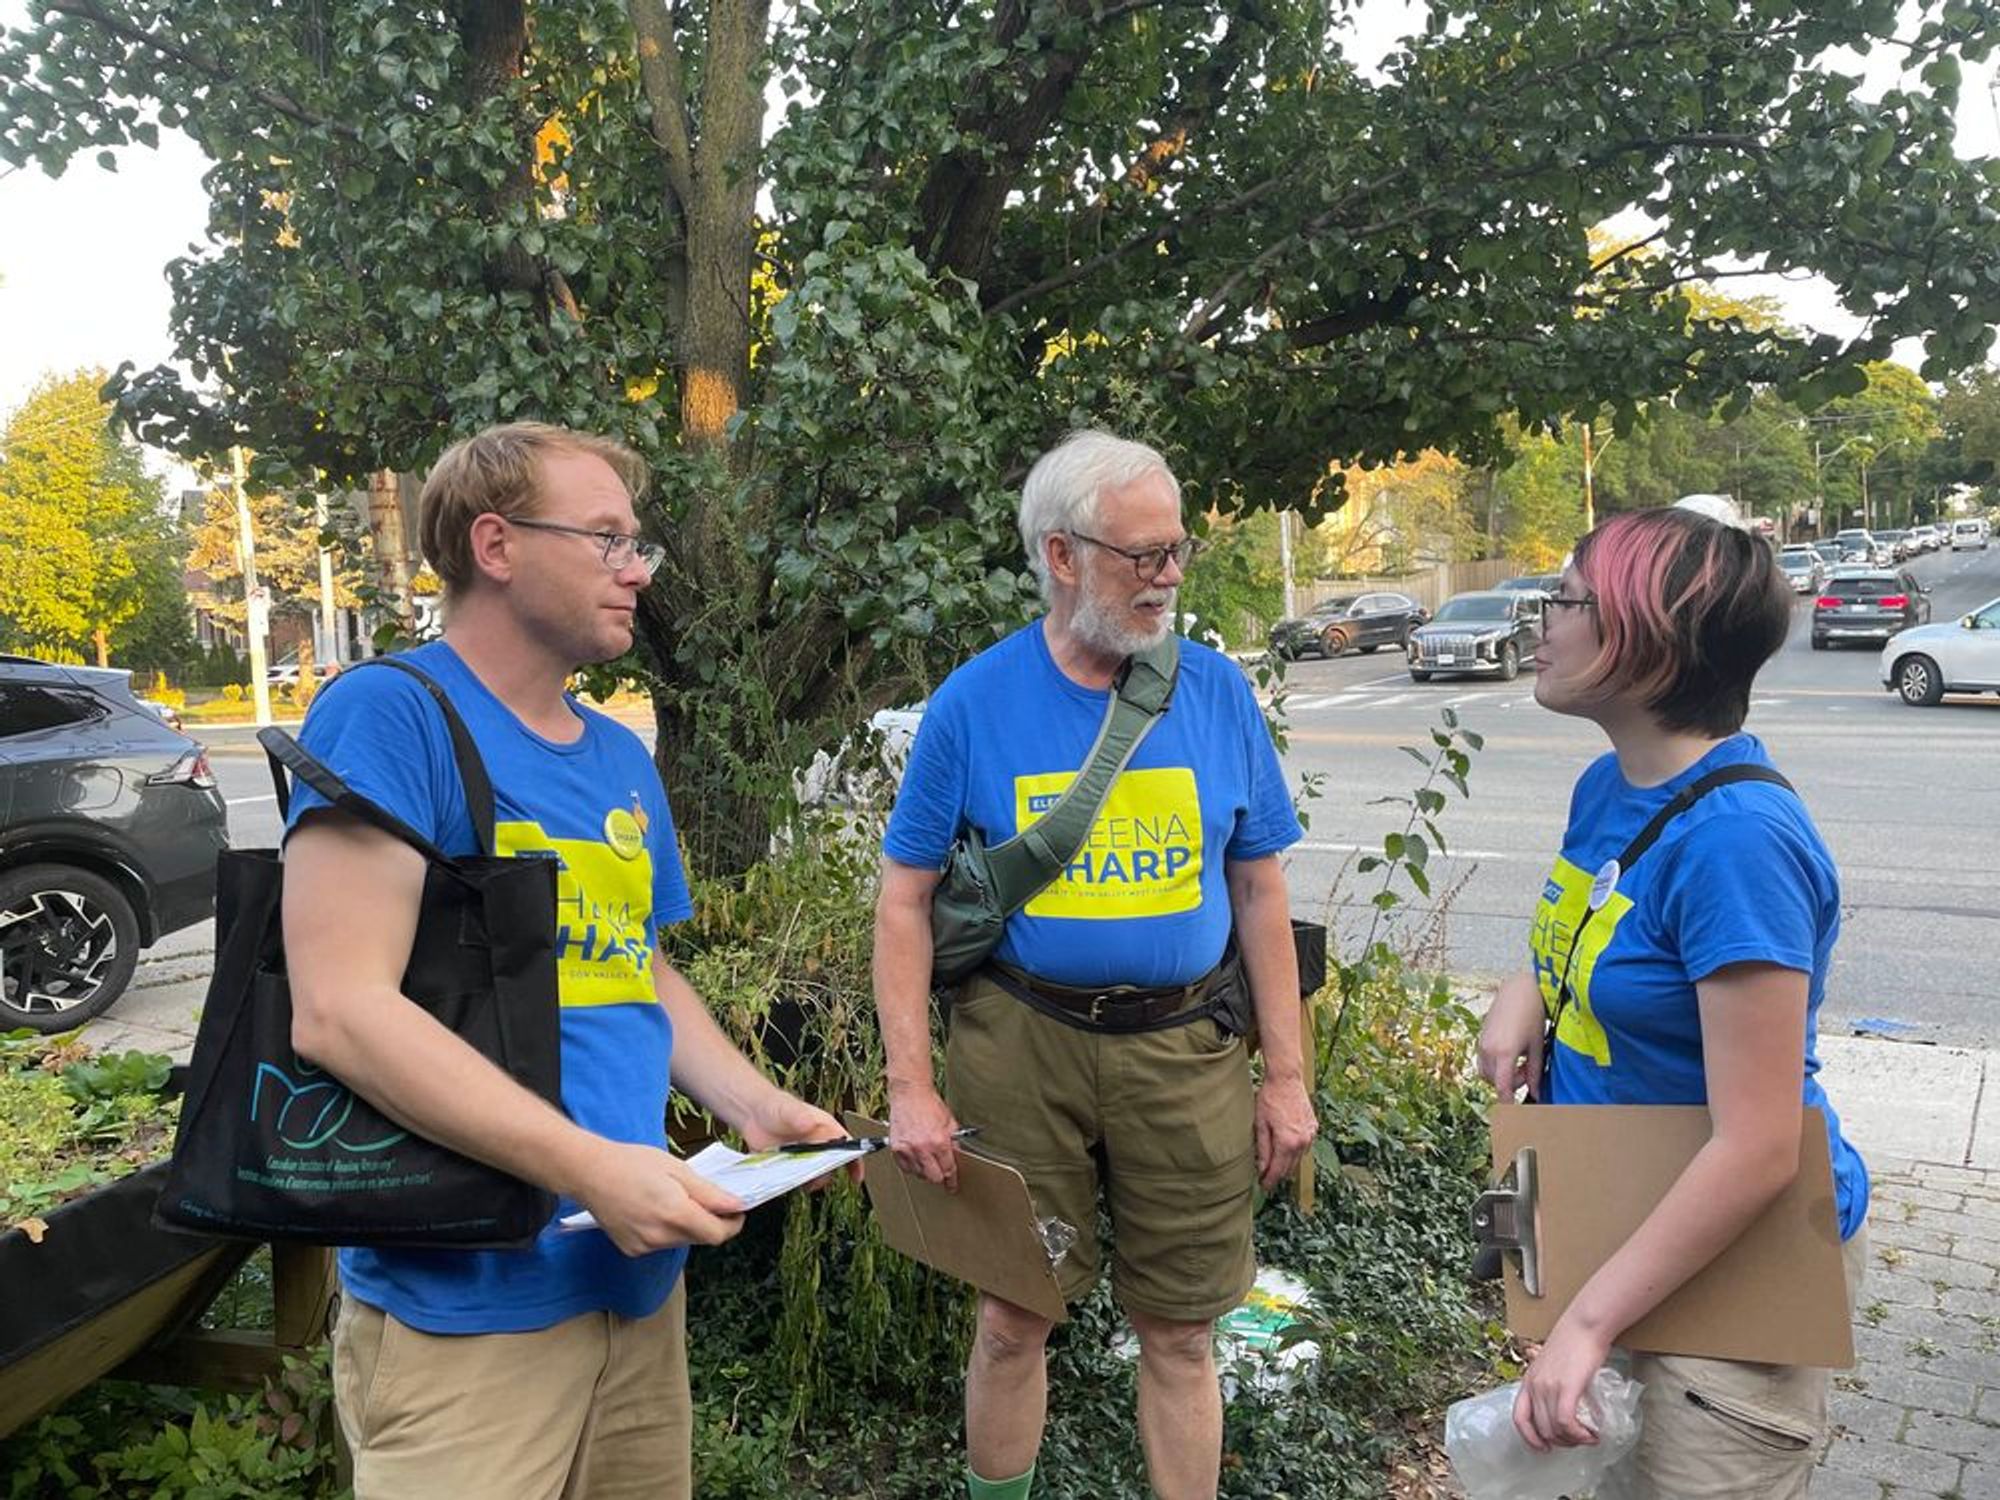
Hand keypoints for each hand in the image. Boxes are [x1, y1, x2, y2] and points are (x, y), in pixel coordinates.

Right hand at [573, 1139, 745, 1257]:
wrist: (590, 1172)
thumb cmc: (632, 1163)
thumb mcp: (677, 1169)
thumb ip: (709, 1193)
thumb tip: (736, 1205)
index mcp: (675, 1213)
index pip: (717, 1234)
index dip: (732, 1224)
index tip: (736, 1211)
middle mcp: (660, 1236)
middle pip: (700, 1237)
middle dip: (709, 1220)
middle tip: (704, 1197)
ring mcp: (644, 1246)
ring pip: (681, 1241)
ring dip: (686, 1225)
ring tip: (670, 1198)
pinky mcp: (632, 1250)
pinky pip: (661, 1244)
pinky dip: (666, 1230)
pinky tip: (652, 1210)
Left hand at [742, 1089, 858, 1185]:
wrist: (752, 1113)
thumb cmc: (775, 1105)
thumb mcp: (789, 1109)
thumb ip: (799, 1116)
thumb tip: (810, 1124)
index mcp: (825, 1128)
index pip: (847, 1145)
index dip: (854, 1161)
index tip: (856, 1176)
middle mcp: (817, 1143)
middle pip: (832, 1165)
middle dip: (826, 1174)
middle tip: (814, 1176)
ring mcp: (803, 1155)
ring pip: (815, 1174)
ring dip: (810, 1180)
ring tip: (799, 1179)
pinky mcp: (790, 1164)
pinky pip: (798, 1179)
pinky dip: (795, 1183)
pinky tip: (786, 1179)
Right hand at [887, 1078, 962, 1190]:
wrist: (910, 1094)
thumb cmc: (930, 1105)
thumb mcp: (950, 1123)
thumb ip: (954, 1143)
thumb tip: (956, 1158)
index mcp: (939, 1142)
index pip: (948, 1169)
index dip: (952, 1180)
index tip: (952, 1186)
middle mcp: (923, 1148)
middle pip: (933, 1177)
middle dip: (939, 1176)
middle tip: (940, 1171)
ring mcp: (907, 1149)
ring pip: (918, 1174)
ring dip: (925, 1171)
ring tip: (927, 1158)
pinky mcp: (896, 1148)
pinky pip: (905, 1168)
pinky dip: (911, 1166)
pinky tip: (916, 1157)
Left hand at [1254, 1073, 1316, 1190]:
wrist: (1286, 1079)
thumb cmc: (1270, 1099)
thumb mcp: (1260, 1124)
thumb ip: (1262, 1149)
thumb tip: (1261, 1169)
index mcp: (1288, 1142)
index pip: (1278, 1170)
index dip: (1270, 1181)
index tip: (1263, 1187)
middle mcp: (1303, 1141)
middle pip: (1290, 1168)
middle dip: (1278, 1174)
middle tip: (1266, 1178)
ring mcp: (1310, 1135)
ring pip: (1298, 1158)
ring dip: (1287, 1163)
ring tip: (1274, 1164)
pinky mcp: (1313, 1127)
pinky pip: (1304, 1146)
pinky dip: (1294, 1150)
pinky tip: (1285, 1147)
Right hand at [1477, 971, 1547, 1100]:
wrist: (1519, 989)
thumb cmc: (1533, 1015)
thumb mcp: (1537, 1046)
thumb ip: (1535, 1073)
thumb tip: (1536, 1094)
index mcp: (1505, 1053)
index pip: (1503, 1088)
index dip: (1508, 1103)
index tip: (1516, 1113)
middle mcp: (1489, 1049)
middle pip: (1495, 1082)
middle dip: (1510, 1084)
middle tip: (1527, 1072)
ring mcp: (1482, 1043)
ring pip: (1487, 1073)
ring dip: (1501, 1075)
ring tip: (1519, 1062)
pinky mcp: (1481, 1037)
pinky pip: (1484, 1060)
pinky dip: (1496, 1064)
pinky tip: (1511, 1053)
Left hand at [1512, 1315, 1613, 1451]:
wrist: (1584, 1325)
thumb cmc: (1574, 1343)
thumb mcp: (1553, 1365)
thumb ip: (1552, 1384)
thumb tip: (1564, 1407)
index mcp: (1529, 1381)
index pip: (1519, 1418)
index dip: (1530, 1438)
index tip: (1544, 1448)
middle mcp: (1535, 1386)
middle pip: (1541, 1429)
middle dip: (1561, 1442)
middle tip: (1578, 1440)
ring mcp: (1548, 1387)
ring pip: (1555, 1430)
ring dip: (1574, 1440)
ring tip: (1589, 1437)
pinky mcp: (1566, 1388)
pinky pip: (1566, 1423)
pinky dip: (1579, 1435)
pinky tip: (1591, 1434)